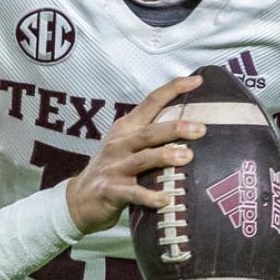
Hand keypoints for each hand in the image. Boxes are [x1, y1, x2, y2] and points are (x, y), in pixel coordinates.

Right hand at [64, 75, 205, 233]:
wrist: (79, 199)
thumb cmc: (113, 169)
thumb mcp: (127, 145)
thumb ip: (152, 135)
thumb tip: (193, 124)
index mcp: (126, 128)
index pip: (151, 102)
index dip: (173, 89)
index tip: (197, 80)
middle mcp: (120, 144)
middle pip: (150, 132)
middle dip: (175, 128)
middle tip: (201, 129)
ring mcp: (114, 167)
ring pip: (142, 159)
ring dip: (165, 156)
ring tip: (188, 157)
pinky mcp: (110, 191)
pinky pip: (133, 193)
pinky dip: (150, 196)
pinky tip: (166, 199)